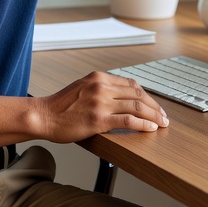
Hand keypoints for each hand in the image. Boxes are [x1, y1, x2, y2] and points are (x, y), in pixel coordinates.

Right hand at [35, 71, 168, 141]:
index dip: (146, 96)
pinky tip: (151, 129)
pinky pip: (128, 121)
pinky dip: (143, 124)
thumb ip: (99, 90)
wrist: (43, 116)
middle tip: (164, 116)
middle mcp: (101, 86)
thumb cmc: (60, 107)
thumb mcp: (81, 89)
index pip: (130, 84)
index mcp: (97, 77)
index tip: (154, 105)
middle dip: (154, 106)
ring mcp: (100, 102)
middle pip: (137, 94)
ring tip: (162, 124)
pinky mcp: (99, 119)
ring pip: (136, 106)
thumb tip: (119, 99)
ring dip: (153, 116)